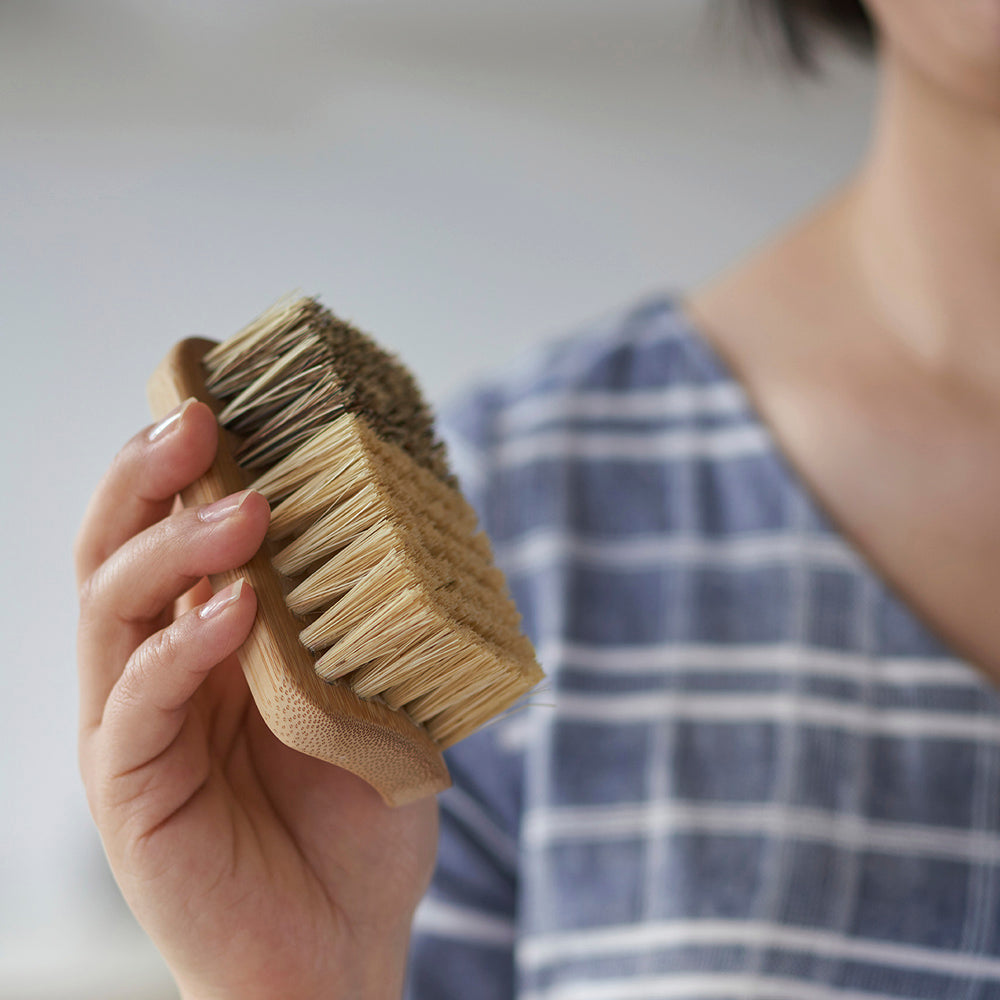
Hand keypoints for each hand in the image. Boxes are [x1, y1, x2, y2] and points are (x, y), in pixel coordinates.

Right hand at [75, 399, 437, 999]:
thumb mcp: (378, 699)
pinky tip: (230, 614)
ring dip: (172, 546)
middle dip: (153, 474)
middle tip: (202, 416)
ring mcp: (136, 724)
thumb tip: (410, 520)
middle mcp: (161, 666)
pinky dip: (179, 647)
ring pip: (114, 607)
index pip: (181, 529)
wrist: (337, 950)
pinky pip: (136, 702)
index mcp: (214, 638)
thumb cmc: (356, 820)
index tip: (238, 395)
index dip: (195, 461)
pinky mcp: (127, 789)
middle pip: (123, 547)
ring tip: (241, 511)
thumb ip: (370, 622)